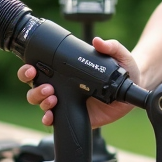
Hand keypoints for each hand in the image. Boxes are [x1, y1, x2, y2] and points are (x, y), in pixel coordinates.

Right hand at [18, 36, 141, 127]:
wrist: (132, 91)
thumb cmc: (122, 70)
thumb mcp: (119, 56)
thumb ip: (111, 46)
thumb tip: (98, 41)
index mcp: (66, 71)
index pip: (40, 69)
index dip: (29, 70)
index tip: (31, 69)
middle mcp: (63, 87)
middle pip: (36, 89)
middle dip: (34, 89)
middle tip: (46, 87)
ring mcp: (67, 102)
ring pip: (42, 104)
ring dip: (41, 102)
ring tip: (52, 98)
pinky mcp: (74, 116)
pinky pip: (56, 120)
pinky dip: (49, 119)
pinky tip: (51, 117)